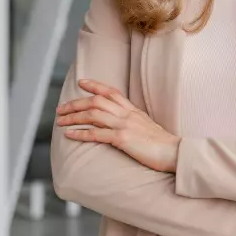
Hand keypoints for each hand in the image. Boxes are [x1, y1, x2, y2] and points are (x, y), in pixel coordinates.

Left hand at [57, 79, 180, 172]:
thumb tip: (122, 123)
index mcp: (133, 111)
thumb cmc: (163, 144)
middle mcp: (128, 114)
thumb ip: (134, 122)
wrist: (175, 152)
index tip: (81, 83)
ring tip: (60, 121)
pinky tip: (69, 134)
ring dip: (73, 117)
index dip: (95, 85)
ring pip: (93, 115)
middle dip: (76, 103)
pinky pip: (96, 134)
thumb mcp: (147, 127)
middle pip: (96, 101)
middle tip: (61, 109)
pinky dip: (80, 133)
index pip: (111, 92)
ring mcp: (125, 125)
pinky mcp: (123, 138)